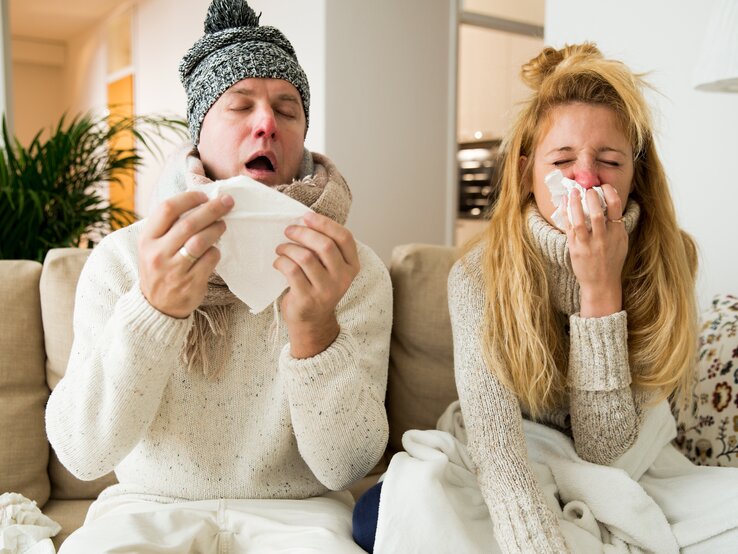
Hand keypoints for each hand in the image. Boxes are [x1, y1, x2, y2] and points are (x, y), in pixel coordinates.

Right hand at [138, 190, 233, 317]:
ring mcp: (174, 270)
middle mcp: (158, 254)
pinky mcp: (190, 283)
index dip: (188, 198)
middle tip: (227, 202)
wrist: (156, 306)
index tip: (204, 196)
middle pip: (188, 223)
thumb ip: (168, 227)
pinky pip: (210, 260)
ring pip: (200, 241)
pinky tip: (215, 250)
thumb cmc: (159, 268)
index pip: (167, 209)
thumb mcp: (152, 246)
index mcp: (147, 239)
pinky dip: (216, 251)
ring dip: (216, 229)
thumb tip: (199, 201)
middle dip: (211, 209)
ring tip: (223, 224)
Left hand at [273, 212, 359, 357]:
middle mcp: (343, 278)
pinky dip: (281, 261)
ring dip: (288, 248)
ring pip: (305, 257)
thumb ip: (327, 248)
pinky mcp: (307, 298)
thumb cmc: (318, 286)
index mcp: (352, 266)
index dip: (325, 223)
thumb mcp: (331, 268)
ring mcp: (326, 290)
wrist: (312, 321)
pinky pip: (291, 270)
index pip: (344, 238)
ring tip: (281, 248)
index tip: (307, 216)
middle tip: (288, 230)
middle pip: (325, 245)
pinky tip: (278, 262)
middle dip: (303, 233)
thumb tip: (306, 220)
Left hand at [564, 184, 627, 317]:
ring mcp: (588, 244)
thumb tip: (611, 204)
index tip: (604, 186)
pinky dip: (566, 214)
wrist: (601, 284)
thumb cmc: (612, 262)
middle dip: (591, 196)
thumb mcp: (621, 242)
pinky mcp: (575, 249)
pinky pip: (569, 228)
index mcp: (617, 234)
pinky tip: (564, 204)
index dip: (610, 193)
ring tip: (573, 192)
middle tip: (588, 188)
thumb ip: (616, 225)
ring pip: (580, 220)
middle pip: (597, 212)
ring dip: (575, 203)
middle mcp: (603, 238)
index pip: (616, 208)